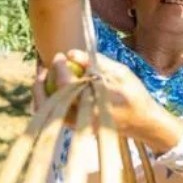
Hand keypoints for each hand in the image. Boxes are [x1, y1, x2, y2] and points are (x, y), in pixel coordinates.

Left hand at [33, 50, 182, 152]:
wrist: (142, 121)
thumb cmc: (134, 94)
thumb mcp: (121, 72)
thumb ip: (96, 62)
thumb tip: (70, 53)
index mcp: (93, 101)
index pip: (65, 84)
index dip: (59, 67)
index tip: (60, 56)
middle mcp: (82, 117)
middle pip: (47, 103)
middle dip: (40, 84)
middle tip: (44, 68)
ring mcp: (78, 126)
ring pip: (47, 112)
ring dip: (42, 94)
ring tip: (45, 77)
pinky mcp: (77, 129)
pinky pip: (54, 116)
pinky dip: (50, 101)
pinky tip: (55, 88)